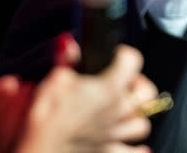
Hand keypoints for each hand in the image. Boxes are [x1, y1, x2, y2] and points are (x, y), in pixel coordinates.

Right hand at [15, 37, 156, 152]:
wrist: (39, 152)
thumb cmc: (46, 120)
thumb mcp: (53, 81)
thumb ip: (66, 61)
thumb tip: (69, 45)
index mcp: (108, 88)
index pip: (133, 60)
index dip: (124, 55)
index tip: (117, 56)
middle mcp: (118, 110)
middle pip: (147, 92)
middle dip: (138, 86)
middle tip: (125, 84)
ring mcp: (116, 133)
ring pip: (143, 123)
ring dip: (135, 117)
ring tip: (123, 113)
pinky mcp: (110, 152)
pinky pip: (137, 152)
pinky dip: (139, 150)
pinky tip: (136, 146)